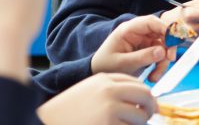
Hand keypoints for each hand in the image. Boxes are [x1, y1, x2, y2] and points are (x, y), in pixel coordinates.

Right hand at [37, 73, 157, 124]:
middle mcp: (109, 90)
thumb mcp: (89, 90)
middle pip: (145, 95)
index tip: (148, 103)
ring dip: (140, 123)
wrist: (48, 121)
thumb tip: (142, 97)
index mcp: (104, 79)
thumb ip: (112, 89)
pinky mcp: (109, 124)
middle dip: (150, 107)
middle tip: (149, 115)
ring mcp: (110, 108)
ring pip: (141, 116)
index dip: (145, 94)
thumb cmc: (69, 110)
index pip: (137, 83)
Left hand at [91, 15, 177, 81]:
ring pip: (164, 46)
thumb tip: (163, 51)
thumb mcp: (123, 63)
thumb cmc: (106, 65)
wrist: (99, 72)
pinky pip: (161, 55)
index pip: (151, 22)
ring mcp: (144, 41)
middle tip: (170, 60)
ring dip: (163, 61)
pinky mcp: (147, 50)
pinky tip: (153, 76)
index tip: (173, 42)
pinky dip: (160, 66)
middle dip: (168, 47)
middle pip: (161, 33)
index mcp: (129, 29)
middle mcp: (138, 32)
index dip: (165, 28)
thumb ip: (142, 57)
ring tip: (155, 77)